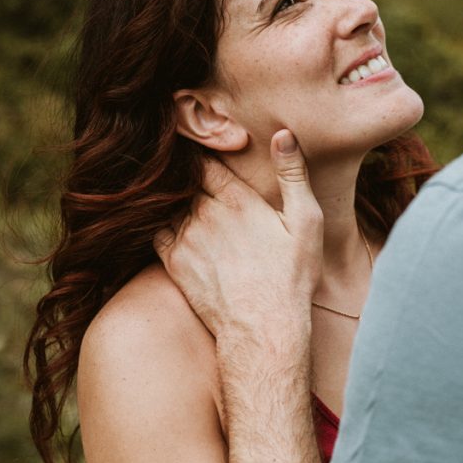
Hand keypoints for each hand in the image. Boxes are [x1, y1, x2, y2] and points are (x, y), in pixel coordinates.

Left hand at [154, 130, 323, 336]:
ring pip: (171, 204)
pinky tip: (174, 227)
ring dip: (176, 200)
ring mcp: (185, 238)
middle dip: (189, 176)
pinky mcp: (173, 262)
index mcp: (237, 199)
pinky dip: (162, 223)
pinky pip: (157, 231)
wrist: (262, 329)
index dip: (204, 155)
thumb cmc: (290, 277)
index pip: (207, 162)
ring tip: (183, 201)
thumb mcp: (305, 221)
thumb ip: (293, 174)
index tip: (203, 153)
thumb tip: (282, 133)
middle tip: (191, 174)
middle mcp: (205, 213)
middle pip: (187, 181)